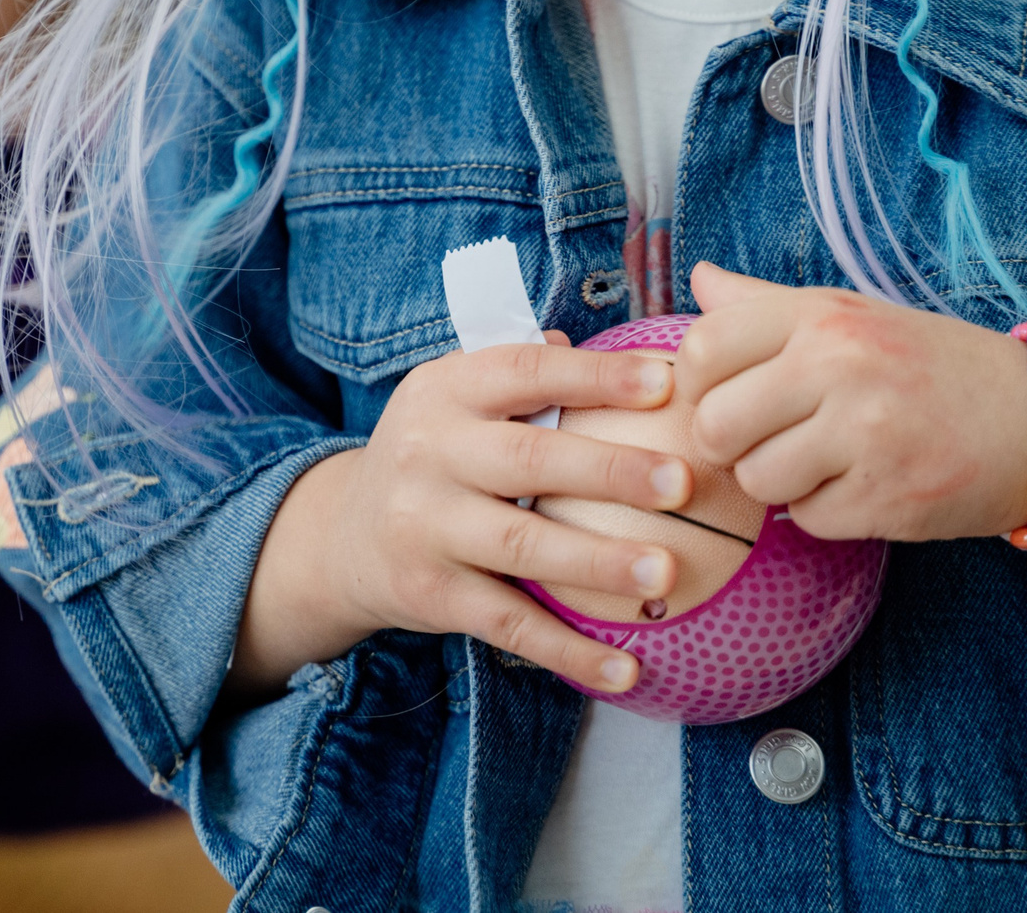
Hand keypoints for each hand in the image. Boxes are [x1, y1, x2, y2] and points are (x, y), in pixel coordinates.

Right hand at [232, 336, 696, 696]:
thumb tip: (630, 359)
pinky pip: (509, 624)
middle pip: (528, 460)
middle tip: (683, 482)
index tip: (666, 381)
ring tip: (664, 571)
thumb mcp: (457, 398)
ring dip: (598, 561)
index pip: (524, 370)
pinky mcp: (432, 595)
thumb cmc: (436, 455)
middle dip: (610, 471)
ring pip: (521, 545)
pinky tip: (626, 668)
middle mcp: (429, 453)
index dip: (594, 375)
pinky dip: (568, 650)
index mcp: (445, 390)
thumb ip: (529, 376)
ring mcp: (426, 527)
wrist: (343, 537)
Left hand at [676, 264, 1026, 542]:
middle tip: (765, 441)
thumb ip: (766, 305)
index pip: (702, 348)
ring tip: (820, 461)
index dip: (698, 386)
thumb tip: (698, 280)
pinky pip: (806, 520)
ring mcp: (866, 433)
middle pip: (715, 426)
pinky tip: (859, 485)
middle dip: (729, 445)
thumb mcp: (850, 313)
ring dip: (777, 483)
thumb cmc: (925, 364)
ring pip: (756, 481)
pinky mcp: (888, 497)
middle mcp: (841, 364)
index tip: (725, 396)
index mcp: (822, 314)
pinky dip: (823, 512)